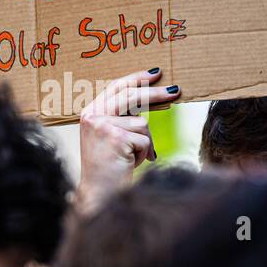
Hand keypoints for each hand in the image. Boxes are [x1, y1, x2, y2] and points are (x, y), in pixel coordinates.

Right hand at [74, 68, 179, 212]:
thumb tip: (152, 96)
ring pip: (142, 122)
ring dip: (145, 142)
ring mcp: (102, 126)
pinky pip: (144, 139)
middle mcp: (92, 116)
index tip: (155, 73)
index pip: (116, 87)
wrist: (99, 193)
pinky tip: (132, 162)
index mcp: (90, 112)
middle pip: (131, 96)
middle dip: (156, 93)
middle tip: (176, 90)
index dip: (136, 78)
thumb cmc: (110, 167)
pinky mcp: (115, 137)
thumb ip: (122, 116)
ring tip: (134, 156)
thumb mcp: (111, 136)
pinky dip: (145, 153)